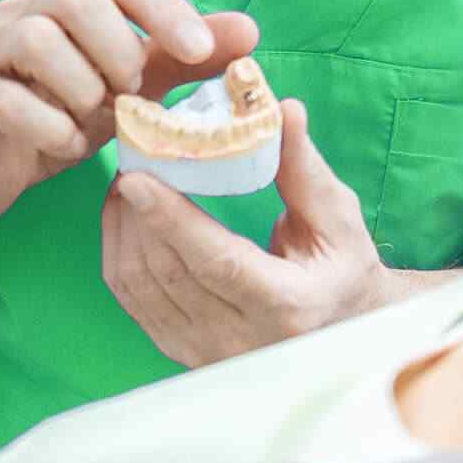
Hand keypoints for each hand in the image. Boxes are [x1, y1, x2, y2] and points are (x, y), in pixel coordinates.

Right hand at [0, 0, 259, 229]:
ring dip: (82, 84)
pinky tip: (65, 146)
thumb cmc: (56, 118)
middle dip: (118, 45)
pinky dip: (49, 125)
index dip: (162, 5)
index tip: (201, 49)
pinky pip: (4, 100)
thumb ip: (181, 59)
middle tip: (132, 90)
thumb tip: (249, 31)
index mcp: (64, 3)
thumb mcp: (127, 89)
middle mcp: (20, 14)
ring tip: (94, 118)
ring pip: (34, 37)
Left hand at [103, 98, 425, 367]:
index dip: (172, 220)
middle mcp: (241, 340)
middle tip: (134, 156)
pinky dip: (119, 250)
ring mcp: (205, 353)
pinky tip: (127, 213)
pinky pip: (131, 299)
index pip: (218, 262)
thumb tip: (281, 109)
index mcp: (289, 307)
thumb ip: (304, 168)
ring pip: (139, 286)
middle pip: (169, 271)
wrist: (339, 332)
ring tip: (130, 178)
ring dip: (124, 227)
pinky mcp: (179, 351)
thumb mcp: (338, 219)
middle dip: (140, 210)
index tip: (136, 178)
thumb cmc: (343, 269)